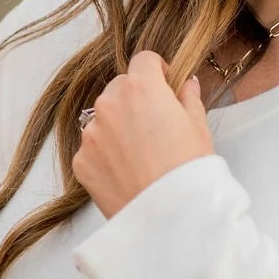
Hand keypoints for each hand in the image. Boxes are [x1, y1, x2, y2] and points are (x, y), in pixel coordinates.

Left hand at [72, 51, 214, 218]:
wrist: (169, 218)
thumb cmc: (189, 171)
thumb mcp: (199, 128)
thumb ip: (188, 98)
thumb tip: (186, 85)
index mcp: (141, 88)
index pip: (144, 60)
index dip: (156, 72)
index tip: (163, 86)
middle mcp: (109, 104)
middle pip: (120, 87)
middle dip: (135, 99)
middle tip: (154, 126)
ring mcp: (90, 133)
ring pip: (103, 118)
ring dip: (117, 126)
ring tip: (140, 154)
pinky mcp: (80, 161)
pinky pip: (92, 148)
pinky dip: (105, 154)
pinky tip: (126, 172)